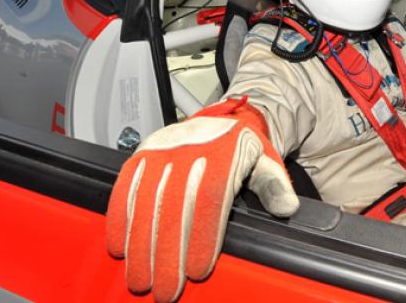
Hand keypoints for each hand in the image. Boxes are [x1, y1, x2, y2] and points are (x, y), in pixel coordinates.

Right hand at [106, 97, 298, 301]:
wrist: (220, 119)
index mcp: (222, 150)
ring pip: (147, 200)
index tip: (198, 269)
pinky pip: (127, 186)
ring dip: (141, 244)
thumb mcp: (265, 161)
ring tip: (141, 279)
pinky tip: (119, 247)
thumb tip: (285, 207)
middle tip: (166, 289)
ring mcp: (162, 148)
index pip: (210, 195)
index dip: (202, 235)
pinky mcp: (143, 152)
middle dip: (167, 252)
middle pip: (174, 204)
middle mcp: (189, 147)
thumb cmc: (241, 148)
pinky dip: (121, 218)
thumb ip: (273, 184)